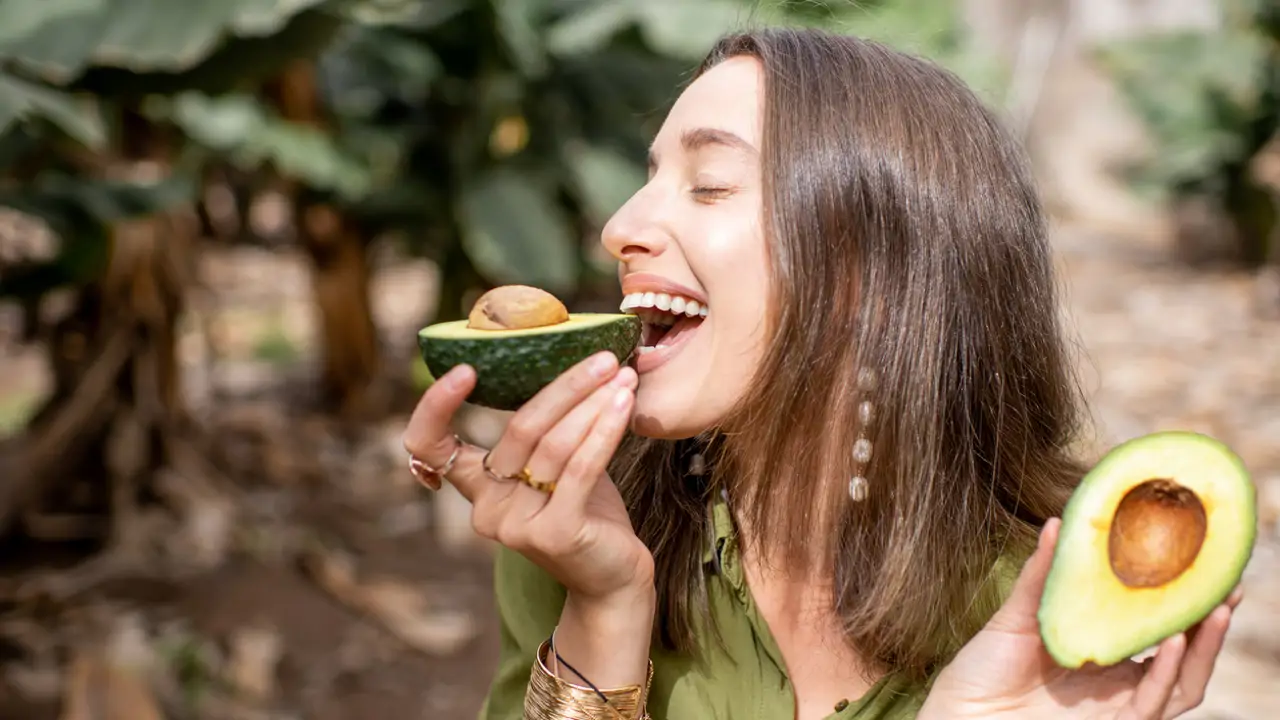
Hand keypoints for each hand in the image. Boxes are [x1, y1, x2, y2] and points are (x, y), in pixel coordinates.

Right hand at [402, 351, 653, 603]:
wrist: (614, 582)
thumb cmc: (588, 516)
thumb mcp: (557, 468)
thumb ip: (548, 430)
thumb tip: (570, 364)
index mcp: (477, 490)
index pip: (429, 447)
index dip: (435, 407)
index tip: (464, 368)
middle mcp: (488, 510)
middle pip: (520, 429)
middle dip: (566, 386)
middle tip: (602, 358)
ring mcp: (518, 526)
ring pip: (553, 444)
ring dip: (592, 403)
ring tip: (622, 376)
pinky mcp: (555, 534)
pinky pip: (580, 467)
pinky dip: (605, 430)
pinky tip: (624, 403)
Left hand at [919, 518, 1241, 719]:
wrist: (957, 714)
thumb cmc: (983, 669)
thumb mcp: (1017, 616)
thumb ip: (1043, 576)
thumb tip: (1058, 523)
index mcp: (1102, 652)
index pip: (1158, 627)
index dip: (1184, 600)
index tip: (1203, 563)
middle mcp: (1117, 681)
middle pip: (1183, 654)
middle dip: (1209, 621)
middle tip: (1228, 584)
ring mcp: (1116, 706)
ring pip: (1181, 682)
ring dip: (1203, 648)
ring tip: (1214, 608)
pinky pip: (1151, 705)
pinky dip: (1167, 673)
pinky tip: (1175, 642)